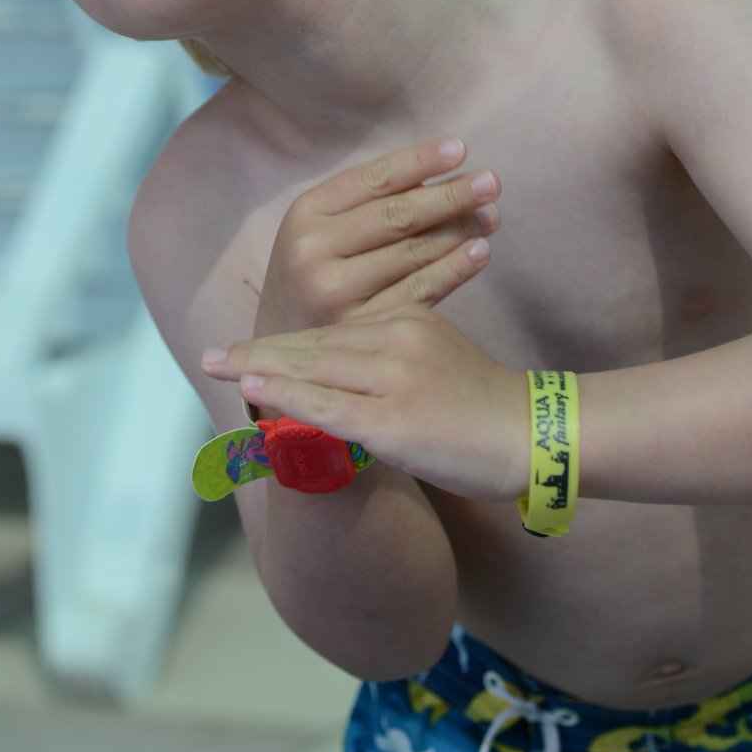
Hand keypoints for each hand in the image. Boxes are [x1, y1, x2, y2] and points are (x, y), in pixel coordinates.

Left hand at [203, 305, 530, 501]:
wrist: (538, 433)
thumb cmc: (489, 404)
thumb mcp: (441, 354)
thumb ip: (398, 351)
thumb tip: (351, 369)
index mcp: (407, 318)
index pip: (333, 328)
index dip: (285, 342)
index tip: (245, 349)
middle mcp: (396, 338)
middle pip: (314, 344)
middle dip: (258, 352)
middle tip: (213, 354)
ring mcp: (394, 378)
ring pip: (313, 370)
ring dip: (260, 371)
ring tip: (219, 368)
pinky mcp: (394, 420)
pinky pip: (327, 407)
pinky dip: (286, 399)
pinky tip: (254, 393)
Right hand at [254, 135, 500, 338]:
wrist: (280, 352)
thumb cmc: (313, 274)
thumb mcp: (320, 229)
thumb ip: (366, 202)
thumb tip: (440, 173)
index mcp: (306, 212)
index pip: (374, 179)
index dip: (420, 161)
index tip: (461, 148)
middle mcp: (315, 249)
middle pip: (397, 215)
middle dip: (450, 195)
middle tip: (492, 181)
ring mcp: (335, 292)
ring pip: (412, 252)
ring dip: (459, 230)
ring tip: (491, 216)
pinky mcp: (359, 328)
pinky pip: (418, 291)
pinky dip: (454, 269)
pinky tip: (480, 252)